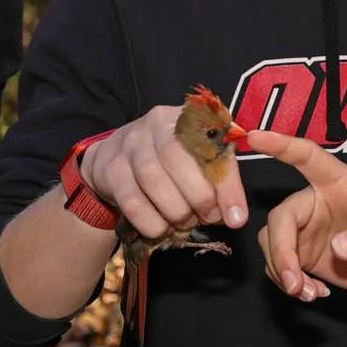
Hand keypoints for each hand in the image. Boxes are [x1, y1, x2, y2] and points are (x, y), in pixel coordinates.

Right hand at [82, 105, 248, 236]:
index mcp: (189, 118)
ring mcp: (130, 143)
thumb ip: (220, 182)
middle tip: (206, 218)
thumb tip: (235, 217)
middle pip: (176, 156)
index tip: (236, 216)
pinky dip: (151, 221)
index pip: (213, 145)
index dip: (227, 184)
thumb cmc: (169, 162)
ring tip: (183, 223)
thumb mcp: (199, 162)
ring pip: (152, 177)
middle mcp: (157, 122)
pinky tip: (160, 227)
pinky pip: (131, 200)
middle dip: (197, 196)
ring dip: (174, 210)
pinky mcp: (110, 167)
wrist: (114, 159)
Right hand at [246, 129, 346, 300]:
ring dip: (282, 270)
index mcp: (341, 183)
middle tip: (294, 284)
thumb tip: (336, 247)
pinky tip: (314, 293)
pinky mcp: (304, 255)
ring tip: (307, 292)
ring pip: (272, 241)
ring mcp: (307, 230)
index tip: (254, 136)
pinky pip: (279, 265)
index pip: (307, 157)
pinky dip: (289, 282)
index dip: (281, 145)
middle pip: (280, 216)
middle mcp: (317, 202)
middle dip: (281, 251)